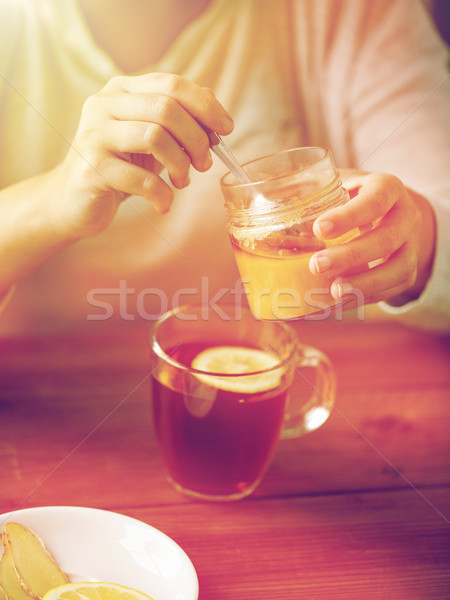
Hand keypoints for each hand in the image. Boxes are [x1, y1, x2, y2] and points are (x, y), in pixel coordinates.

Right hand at [52, 72, 233, 238]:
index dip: (206, 106)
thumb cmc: (119, 167)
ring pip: (155, 137)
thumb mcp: (149, 138)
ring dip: (180, 165)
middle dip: (197, 139)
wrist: (73, 200)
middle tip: (203, 164)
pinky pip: (141, 179)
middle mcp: (104, 105)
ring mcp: (94, 135)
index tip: (226, 129)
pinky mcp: (91, 169)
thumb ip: (176, 119)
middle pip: (167, 108)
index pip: (172, 85)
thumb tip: (213, 106)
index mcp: (121, 90)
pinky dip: (162, 195)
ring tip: (182, 183)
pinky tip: (164, 204)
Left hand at [309, 171, 436, 307]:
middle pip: (386, 239)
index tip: (319, 229)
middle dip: (351, 256)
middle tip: (317, 265)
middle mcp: (405, 216)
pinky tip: (337, 303)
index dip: (349, 216)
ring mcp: (410, 246)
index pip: (374, 200)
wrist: (391, 213)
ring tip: (332, 292)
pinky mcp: (406, 272)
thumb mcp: (339, 184)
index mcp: (387, 188)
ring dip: (363, 284)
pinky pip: (390, 289)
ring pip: (396, 269)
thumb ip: (312, 191)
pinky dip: (363, 299)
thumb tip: (263, 202)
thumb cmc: (353, 197)